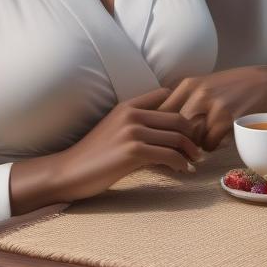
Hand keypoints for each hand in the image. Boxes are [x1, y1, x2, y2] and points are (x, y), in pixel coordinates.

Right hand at [59, 87, 204, 198]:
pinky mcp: (133, 151)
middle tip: (197, 148)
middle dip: (192, 134)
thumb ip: (138, 123)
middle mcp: (132, 113)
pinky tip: (183, 170)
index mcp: (128, 105)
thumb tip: (167, 131)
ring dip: (190, 151)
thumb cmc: (94, 155)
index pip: (165, 95)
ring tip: (194, 161)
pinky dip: (180, 163)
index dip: (182, 110)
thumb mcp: (116, 128)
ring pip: (176, 137)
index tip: (190, 128)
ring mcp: (132, 131)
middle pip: (177, 118)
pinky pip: (168, 155)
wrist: (69, 171)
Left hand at [156, 66, 266, 150]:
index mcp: (188, 84)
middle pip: (175, 128)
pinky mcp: (228, 119)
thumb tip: (160, 123)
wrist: (263, 82)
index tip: (161, 140)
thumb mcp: (203, 85)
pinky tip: (217, 140)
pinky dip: (212, 146)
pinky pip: (210, 144)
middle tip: (179, 150)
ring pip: (192, 138)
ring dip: (195, 146)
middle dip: (177, 142)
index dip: (159, 129)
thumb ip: (183, 100)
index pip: (162, 112)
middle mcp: (198, 94)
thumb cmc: (230, 86)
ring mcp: (214, 107)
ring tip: (200, 145)